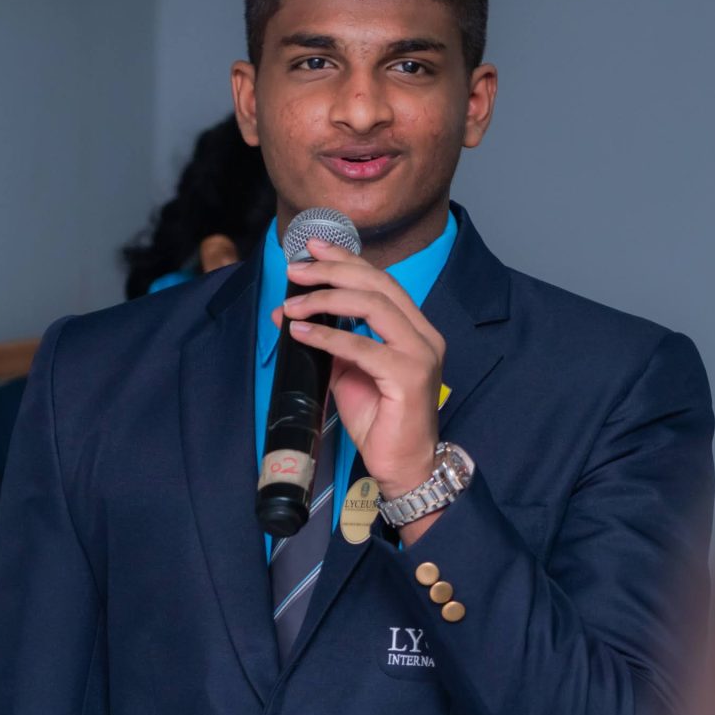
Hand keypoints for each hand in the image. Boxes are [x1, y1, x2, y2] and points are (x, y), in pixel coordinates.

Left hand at [273, 237, 445, 502]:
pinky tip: (302, 333)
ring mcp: (421, 354)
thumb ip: (328, 342)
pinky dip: (328, 337)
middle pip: (378, 285)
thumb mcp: (349, 373)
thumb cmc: (381, 421)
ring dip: (325, 300)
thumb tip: (290, 316)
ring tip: (292, 305)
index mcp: (415, 329)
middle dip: (332, 271)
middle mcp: (424, 335)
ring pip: (373, 307)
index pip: (381, 281)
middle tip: (295, 269)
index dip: (346, 260)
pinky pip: (363, 347)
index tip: (312, 248)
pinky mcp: (409, 377)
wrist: (403, 466)